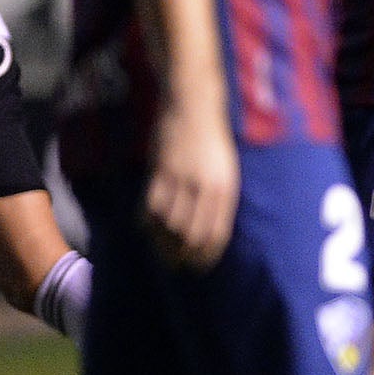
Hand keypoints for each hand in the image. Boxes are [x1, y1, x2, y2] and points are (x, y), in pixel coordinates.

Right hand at [145, 101, 238, 269]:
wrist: (194, 108)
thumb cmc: (212, 142)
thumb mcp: (226, 171)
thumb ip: (218, 199)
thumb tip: (208, 231)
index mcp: (226, 189)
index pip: (217, 233)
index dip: (206, 255)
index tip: (198, 267)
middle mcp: (205, 187)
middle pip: (191, 234)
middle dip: (183, 255)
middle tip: (175, 265)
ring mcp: (181, 179)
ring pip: (169, 224)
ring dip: (162, 243)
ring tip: (161, 253)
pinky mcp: (160, 171)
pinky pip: (151, 205)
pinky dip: (147, 222)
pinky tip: (147, 229)